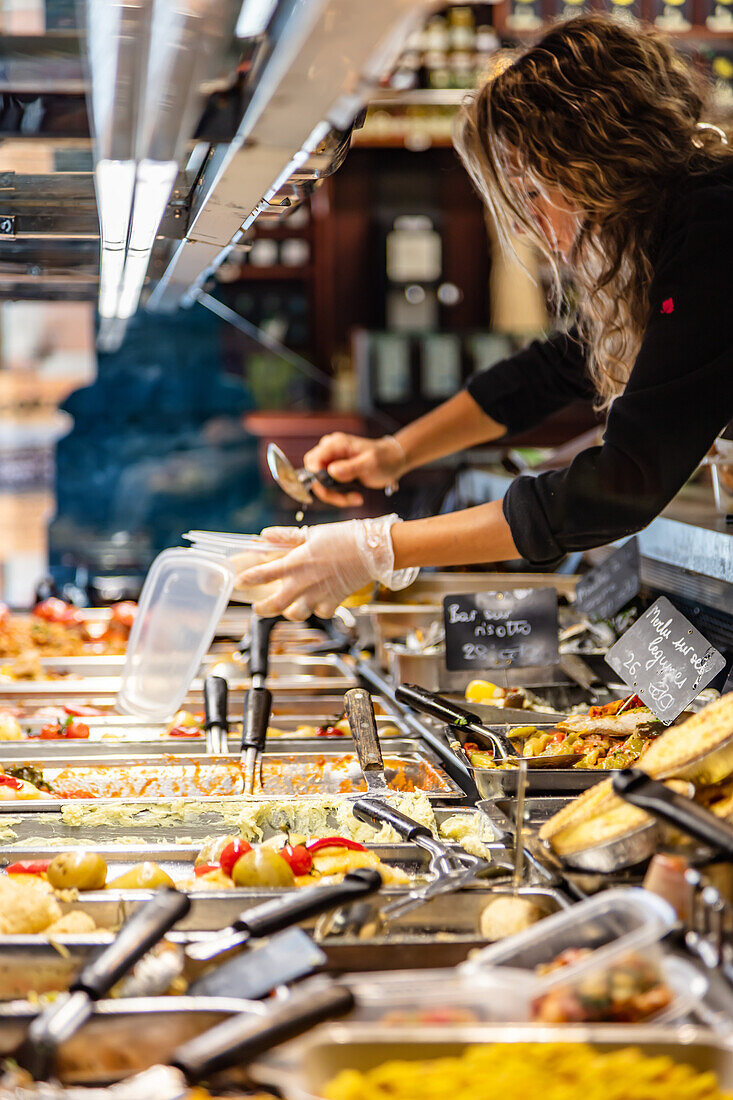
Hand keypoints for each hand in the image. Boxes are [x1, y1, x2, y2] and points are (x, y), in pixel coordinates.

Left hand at [235, 516, 417, 620]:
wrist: (374, 550)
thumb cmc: (344, 537)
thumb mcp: (312, 533)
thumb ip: (286, 537)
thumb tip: (264, 534)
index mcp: (295, 562)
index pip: (262, 574)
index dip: (246, 580)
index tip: (239, 582)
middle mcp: (304, 582)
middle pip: (273, 605)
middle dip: (261, 609)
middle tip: (258, 607)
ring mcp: (319, 595)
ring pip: (295, 615)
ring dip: (288, 612)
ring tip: (287, 606)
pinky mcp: (334, 602)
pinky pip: (320, 613)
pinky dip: (316, 609)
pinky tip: (316, 601)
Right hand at [302, 433, 405, 506]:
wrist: (392, 461)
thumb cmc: (384, 459)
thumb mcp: (370, 464)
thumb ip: (351, 467)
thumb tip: (331, 471)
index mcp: (336, 444)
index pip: (312, 460)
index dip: (316, 476)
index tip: (329, 487)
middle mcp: (330, 451)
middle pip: (313, 474)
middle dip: (327, 490)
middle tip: (345, 498)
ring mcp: (331, 462)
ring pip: (320, 484)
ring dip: (336, 496)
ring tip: (356, 498)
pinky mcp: (335, 472)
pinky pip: (329, 488)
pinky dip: (340, 496)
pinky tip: (355, 497)